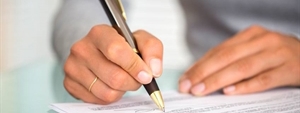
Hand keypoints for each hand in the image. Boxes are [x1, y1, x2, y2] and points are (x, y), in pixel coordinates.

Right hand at [63, 25, 162, 103]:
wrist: (99, 51)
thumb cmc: (121, 45)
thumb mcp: (140, 40)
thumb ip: (152, 50)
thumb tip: (153, 71)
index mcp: (99, 33)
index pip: (116, 51)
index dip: (134, 66)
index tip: (146, 75)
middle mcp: (82, 48)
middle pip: (114, 77)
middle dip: (133, 82)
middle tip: (137, 78)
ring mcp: (72, 67)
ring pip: (107, 92)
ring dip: (122, 91)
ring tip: (123, 79)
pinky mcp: (70, 83)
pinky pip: (98, 100)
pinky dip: (110, 96)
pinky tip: (110, 84)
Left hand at [179, 25, 299, 95]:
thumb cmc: (276, 56)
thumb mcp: (254, 51)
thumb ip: (232, 60)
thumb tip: (202, 75)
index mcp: (250, 35)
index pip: (219, 51)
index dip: (199, 65)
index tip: (184, 78)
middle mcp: (262, 41)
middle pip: (227, 58)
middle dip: (203, 73)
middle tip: (187, 86)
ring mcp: (277, 54)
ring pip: (242, 68)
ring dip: (218, 80)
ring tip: (201, 90)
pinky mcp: (289, 69)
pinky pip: (264, 79)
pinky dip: (245, 86)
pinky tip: (229, 92)